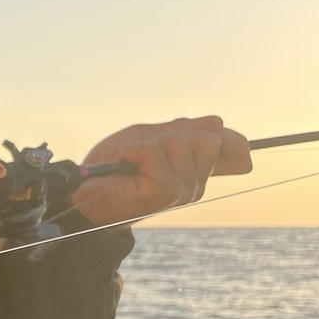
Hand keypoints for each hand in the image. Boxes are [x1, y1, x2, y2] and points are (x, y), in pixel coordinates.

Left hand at [71, 115, 251, 225]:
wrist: (85, 196)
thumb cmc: (113, 168)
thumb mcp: (151, 139)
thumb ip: (183, 131)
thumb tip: (219, 121)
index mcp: (195, 171)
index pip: (230, 150)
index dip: (233, 140)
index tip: (229, 137)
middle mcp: (195, 184)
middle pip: (208, 139)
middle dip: (175, 134)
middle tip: (146, 151)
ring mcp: (183, 191)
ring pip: (183, 143)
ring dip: (151, 144)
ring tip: (133, 161)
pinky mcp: (167, 191)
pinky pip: (158, 152)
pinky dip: (136, 151)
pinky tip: (127, 165)